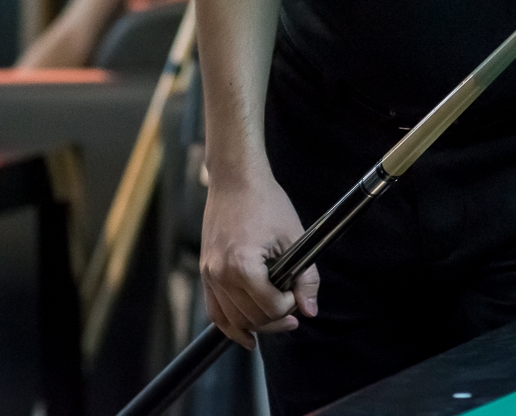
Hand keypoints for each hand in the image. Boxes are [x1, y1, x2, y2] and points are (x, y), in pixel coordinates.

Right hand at [200, 172, 317, 344]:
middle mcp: (220, 274)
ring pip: (232, 320)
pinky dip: (230, 326)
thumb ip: (305, 277)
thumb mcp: (294, 238)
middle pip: (251, 318)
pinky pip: (214, 310)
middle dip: (276, 318)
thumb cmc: (266, 202)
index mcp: (243, 265)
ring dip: (256, 325)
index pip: (270, 308)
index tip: (296, 293)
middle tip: (293, 310)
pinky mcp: (204, 271)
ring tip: (276, 319)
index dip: (289, 306)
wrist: (236, 179)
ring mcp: (209, 274)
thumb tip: (311, 311)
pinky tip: (246, 336)